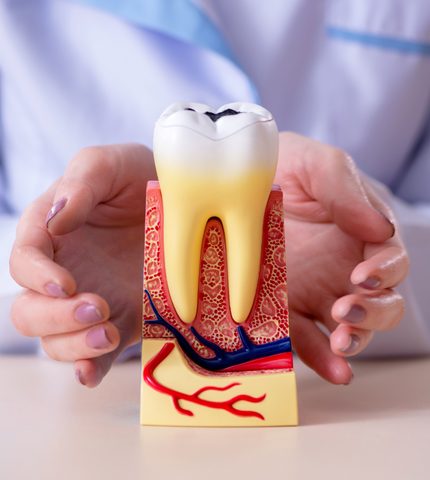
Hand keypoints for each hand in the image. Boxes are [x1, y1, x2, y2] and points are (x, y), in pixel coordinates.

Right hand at [10, 143, 156, 386]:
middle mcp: (63, 271)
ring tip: (108, 333)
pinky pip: (93, 356)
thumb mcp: (111, 164)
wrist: (180, 202)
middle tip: (96, 306)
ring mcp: (89, 300)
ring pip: (54, 340)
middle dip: (55, 316)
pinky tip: (91, 373)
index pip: (23, 260)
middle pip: (29, 310)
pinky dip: (88, 369)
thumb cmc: (139, 176)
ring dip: (73, 344)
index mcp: (51, 232)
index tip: (65, 284)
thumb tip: (55, 220)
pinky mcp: (118, 321)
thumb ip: (81, 182)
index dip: (36, 276)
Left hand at [276, 132, 408, 384]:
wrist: (235, 177)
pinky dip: (322, 357)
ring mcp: (315, 291)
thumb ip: (344, 190)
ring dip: (354, 341)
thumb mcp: (315, 164)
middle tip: (347, 313)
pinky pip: (307, 338)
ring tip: (342, 343)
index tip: (362, 278)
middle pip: (380, 304)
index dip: (384, 274)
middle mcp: (342, 268)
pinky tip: (333, 370)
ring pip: (350, 328)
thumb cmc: (283, 165)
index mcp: (359, 235)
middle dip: (373, 314)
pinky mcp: (287, 307)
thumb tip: (380, 230)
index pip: (389, 262)